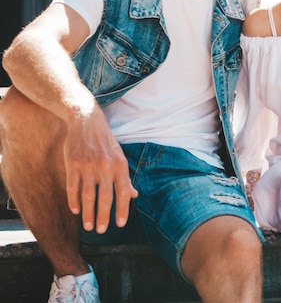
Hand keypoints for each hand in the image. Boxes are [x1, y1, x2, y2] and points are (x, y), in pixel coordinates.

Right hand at [63, 103, 137, 233]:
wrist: (87, 121)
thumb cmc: (106, 143)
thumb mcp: (120, 157)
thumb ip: (125, 177)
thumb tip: (134, 195)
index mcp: (120, 165)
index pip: (123, 192)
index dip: (122, 209)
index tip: (120, 224)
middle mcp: (106, 166)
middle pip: (105, 197)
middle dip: (103, 216)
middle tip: (101, 230)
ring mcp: (89, 165)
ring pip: (88, 195)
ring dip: (88, 213)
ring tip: (87, 226)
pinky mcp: (73, 163)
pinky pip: (73, 187)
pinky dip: (74, 200)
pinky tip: (75, 210)